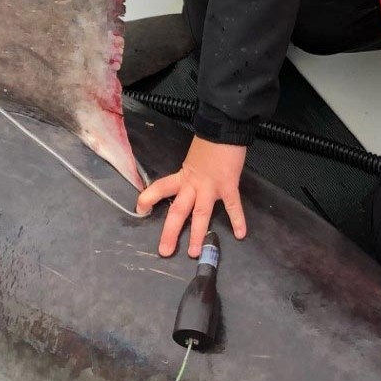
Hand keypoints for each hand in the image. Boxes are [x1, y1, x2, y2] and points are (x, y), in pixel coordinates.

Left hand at [136, 137, 248, 258]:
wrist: (224, 127)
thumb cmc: (210, 143)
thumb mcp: (194, 158)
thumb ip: (191, 174)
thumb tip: (190, 187)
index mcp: (183, 176)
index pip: (161, 188)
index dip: (149, 198)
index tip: (140, 209)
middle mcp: (193, 184)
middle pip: (178, 210)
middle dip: (171, 232)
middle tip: (165, 251)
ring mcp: (211, 186)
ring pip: (201, 213)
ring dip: (197, 234)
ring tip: (194, 253)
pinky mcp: (228, 185)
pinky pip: (232, 205)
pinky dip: (237, 220)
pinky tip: (240, 234)